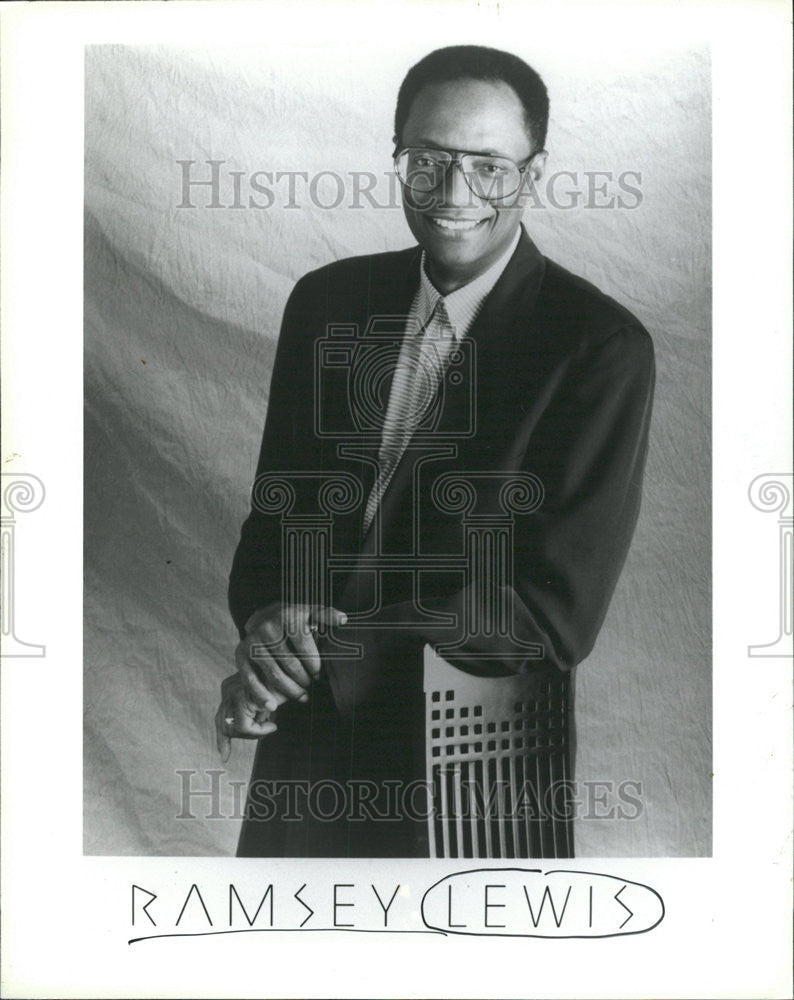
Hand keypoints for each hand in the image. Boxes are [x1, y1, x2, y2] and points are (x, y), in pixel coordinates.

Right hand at [216, 603, 346, 759]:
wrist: (264, 616)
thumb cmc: (294, 618)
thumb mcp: (311, 612)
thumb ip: (327, 615)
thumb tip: (343, 619)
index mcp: (287, 616)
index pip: (305, 647)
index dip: (315, 665)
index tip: (319, 675)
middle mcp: (267, 628)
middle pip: (291, 664)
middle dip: (304, 679)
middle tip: (311, 686)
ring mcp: (252, 642)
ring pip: (274, 675)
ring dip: (290, 690)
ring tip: (301, 696)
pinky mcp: (241, 654)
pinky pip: (251, 679)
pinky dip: (261, 695)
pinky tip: (272, 706)